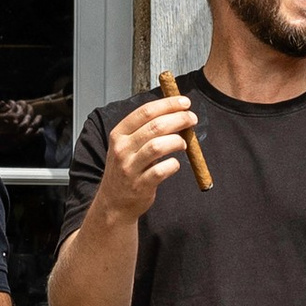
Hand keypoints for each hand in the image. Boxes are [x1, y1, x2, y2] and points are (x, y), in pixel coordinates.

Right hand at [95, 90, 198, 223]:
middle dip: (179, 119)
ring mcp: (130, 168)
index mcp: (119, 134)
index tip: (184, 102)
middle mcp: (122, 149)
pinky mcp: (140, 185)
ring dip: (177, 141)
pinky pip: (162, 170)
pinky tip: (174, 164)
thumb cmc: (127, 169)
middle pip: (155, 126)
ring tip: (184, 144)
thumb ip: (145, 130)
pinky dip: (173, 165)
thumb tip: (175, 112)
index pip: (145, 112)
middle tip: (191, 119)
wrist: (114, 202)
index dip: (168, 104)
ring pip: (158, 146)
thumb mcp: (126, 146)